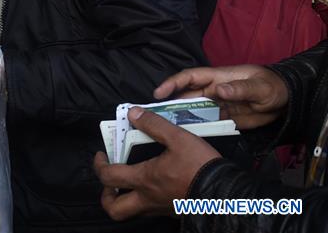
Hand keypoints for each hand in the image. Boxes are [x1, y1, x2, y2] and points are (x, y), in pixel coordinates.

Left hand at [93, 107, 220, 219]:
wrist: (228, 194)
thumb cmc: (202, 167)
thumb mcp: (179, 138)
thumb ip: (154, 125)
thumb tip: (133, 114)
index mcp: (145, 179)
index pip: (108, 177)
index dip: (99, 165)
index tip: (102, 155)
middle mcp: (148, 198)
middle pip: (114, 209)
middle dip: (106, 195)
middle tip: (110, 180)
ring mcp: (160, 209)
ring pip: (132, 213)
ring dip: (124, 199)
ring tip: (128, 182)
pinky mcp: (173, 212)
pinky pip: (150, 211)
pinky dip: (144, 199)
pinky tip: (153, 184)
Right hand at [154, 65, 287, 129]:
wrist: (287, 102)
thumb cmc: (273, 86)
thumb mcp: (259, 87)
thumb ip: (240, 89)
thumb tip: (219, 90)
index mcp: (218, 78)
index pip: (190, 77)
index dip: (172, 83)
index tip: (159, 93)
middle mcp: (214, 91)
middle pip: (186, 96)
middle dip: (170, 103)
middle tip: (156, 116)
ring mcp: (218, 105)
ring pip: (194, 111)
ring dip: (181, 118)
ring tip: (167, 128)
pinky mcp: (225, 119)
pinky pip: (207, 123)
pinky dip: (197, 128)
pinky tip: (188, 136)